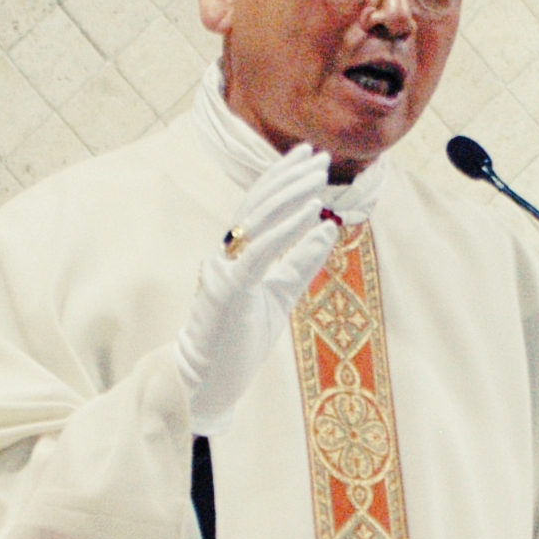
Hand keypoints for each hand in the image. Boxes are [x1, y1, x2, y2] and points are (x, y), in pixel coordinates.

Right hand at [175, 142, 341, 434]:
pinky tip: (309, 212)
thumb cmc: (240, 341)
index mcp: (234, 254)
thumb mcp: (280, 296)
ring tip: (318, 178)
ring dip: (291, 195)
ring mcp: (223, 270)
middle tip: (319, 156)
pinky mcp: (228, 291)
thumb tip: (329, 228)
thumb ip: (302, 264)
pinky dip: (286, 230)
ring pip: (258, 220)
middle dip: (290, 177)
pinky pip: (259, 253)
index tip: (308, 155)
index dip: (282, 176)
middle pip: (258, 203)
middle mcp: (225, 254)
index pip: (258, 205)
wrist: (210, 383)